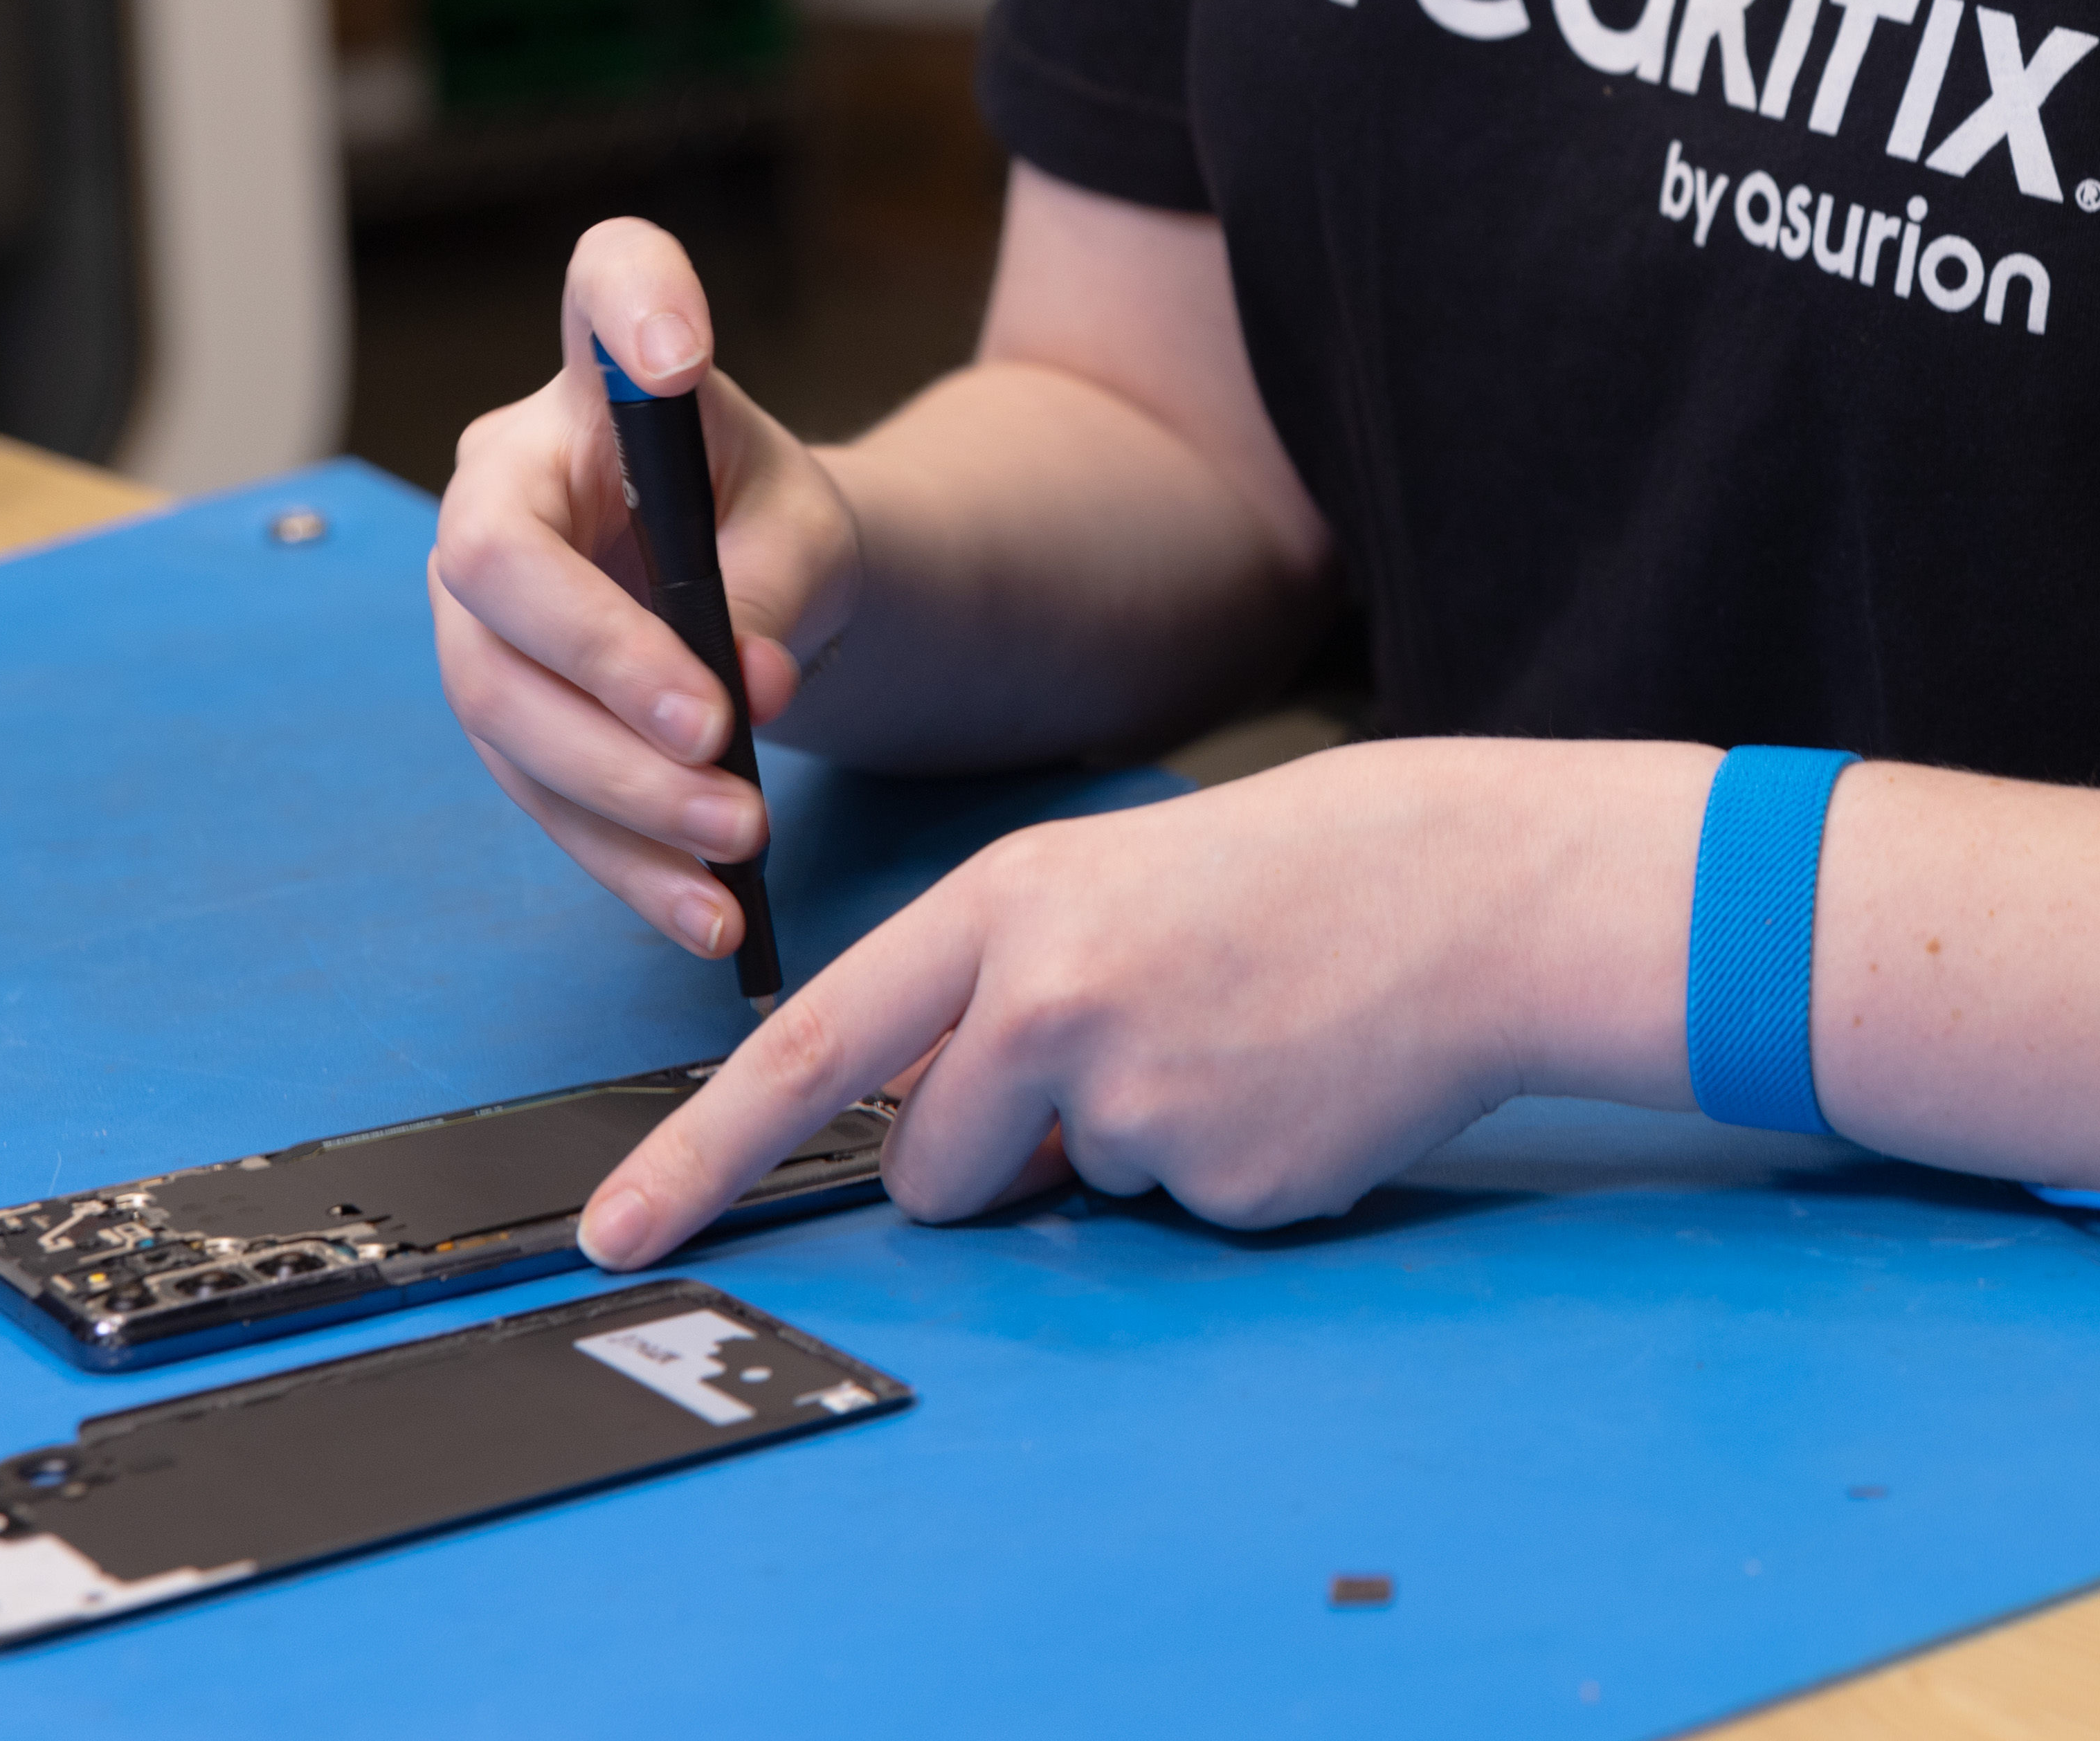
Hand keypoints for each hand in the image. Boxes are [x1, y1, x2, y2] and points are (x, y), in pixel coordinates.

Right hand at [428, 217, 863, 960]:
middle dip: (606, 667)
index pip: (603, 287)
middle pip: (505, 574)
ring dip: (620, 791)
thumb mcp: (810, 526)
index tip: (676, 349)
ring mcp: (477, 610)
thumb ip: (781, 581)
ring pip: (506, 708)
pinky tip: (703, 913)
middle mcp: (504, 485)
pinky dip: (626, 862)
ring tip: (735, 843)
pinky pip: (541, 797)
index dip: (631, 301)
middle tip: (718, 737)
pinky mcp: (499, 716)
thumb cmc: (769, 525)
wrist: (751, 598)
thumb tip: (751, 688)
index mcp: (592, 390)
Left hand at [572, 735, 1710, 1265]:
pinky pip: (1179, 1214)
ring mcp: (1136, 1099)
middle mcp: (1050, 1000)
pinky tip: (1299, 1081)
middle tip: (1131, 1059)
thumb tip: (957, 1136)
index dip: (700, 1148)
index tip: (615, 1224)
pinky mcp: (1222, 1181)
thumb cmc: (1310, 875)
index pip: (813, 1045)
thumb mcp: (1121, 885)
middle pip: (934, 1162)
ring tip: (1244, 1043)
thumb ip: (1008, 992)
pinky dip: (1231, 1169)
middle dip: (995, 1159)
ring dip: (1134, 1149)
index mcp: (1013, 907)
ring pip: (1073, 1189)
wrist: (1483, 892)